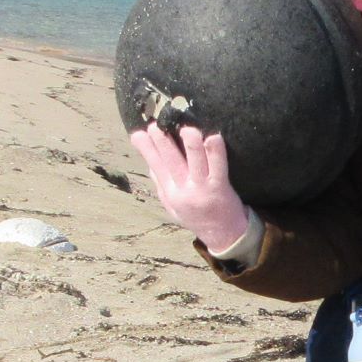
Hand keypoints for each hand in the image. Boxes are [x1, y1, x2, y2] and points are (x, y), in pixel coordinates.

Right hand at [129, 124, 250, 251]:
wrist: (223, 235)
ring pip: (195, 161)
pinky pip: (218, 166)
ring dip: (190, 143)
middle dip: (162, 142)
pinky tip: (213, 137)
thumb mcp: (172, 205)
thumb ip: (162, 185)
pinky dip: (216, 151)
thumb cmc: (197, 216)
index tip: (137, 134)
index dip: (146, 149)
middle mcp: (184, 190)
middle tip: (155, 126)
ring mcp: (202, 189)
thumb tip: (150, 164)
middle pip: (171, 161)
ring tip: (186, 129)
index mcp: (170, 193)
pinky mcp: (220, 188)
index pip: (155, 166)